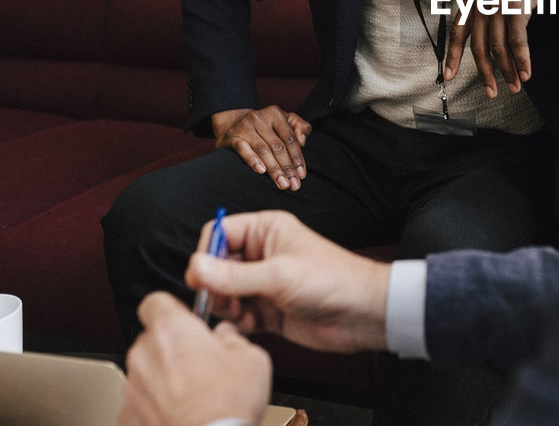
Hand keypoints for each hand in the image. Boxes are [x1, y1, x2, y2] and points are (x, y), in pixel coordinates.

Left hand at [119, 292, 270, 425]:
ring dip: (164, 377)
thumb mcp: (252, 358)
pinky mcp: (127, 416)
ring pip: (146, 371)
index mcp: (172, 330)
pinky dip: (155, 406)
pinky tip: (180, 413)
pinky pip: (140, 403)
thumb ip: (233, 338)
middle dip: (172, 347)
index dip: (172, 309)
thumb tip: (227, 337)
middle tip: (199, 361)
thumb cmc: (226, 405)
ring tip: (193, 394)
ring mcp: (133, 388)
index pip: (155, 301)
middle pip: (152, 339)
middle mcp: (145, 355)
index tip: (187, 319)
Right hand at [186, 210, 390, 353]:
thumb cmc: (332, 281)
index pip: (218, 233)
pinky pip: (236, 316)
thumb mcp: (279, 275)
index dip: (205, 254)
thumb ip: (234, 275)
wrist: (362, 314)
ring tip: (240, 316)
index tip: (202, 279)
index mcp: (266, 230)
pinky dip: (234, 323)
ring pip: (223, 294)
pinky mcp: (266, 310)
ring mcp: (263, 283)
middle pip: (216, 266)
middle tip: (224, 302)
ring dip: (224, 307)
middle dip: (214, 287)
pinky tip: (244, 328)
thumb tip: (195, 268)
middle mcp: (261, 254)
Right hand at [213, 106, 311, 190]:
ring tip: (282, 184)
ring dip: (274, 169)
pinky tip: (261, 171)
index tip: (302, 175)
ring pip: (263, 150)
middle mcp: (260, 118)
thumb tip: (303, 141)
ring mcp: (245, 127)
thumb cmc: (266, 126)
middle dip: (287, 168)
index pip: (290, 138)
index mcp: (276, 114)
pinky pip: (243, 150)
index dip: (297, 158)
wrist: (232, 122)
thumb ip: (300, 127)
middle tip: (293, 185)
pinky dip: (253, 160)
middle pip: (277, 146)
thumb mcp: (285, 120)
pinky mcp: (233, 137)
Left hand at [444, 0, 558, 96]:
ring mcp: (498, 4)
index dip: (452, 57)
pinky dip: (523, 60)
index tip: (448, 76)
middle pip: (479, 47)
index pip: (457, 33)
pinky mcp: (518, 7)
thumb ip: (484, 5)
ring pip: (500, 48)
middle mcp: (480, 2)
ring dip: (508, 71)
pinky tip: (526, 73)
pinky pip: (518, 41)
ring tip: (514, 86)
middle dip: (486, 73)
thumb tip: (486, 33)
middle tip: (491, 91)